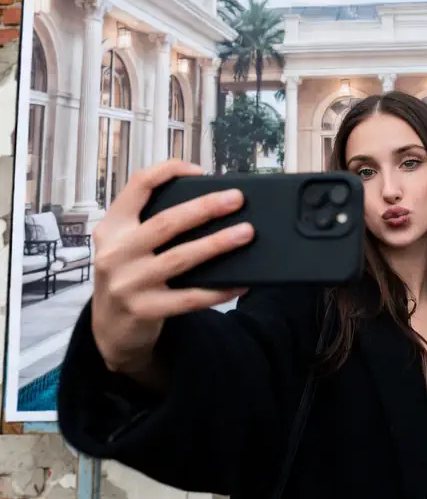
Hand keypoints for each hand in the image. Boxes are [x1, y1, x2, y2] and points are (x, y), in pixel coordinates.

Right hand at [90, 159, 253, 376]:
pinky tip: (241, 282)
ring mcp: (129, 283)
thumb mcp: (127, 243)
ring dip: (217, 244)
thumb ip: (152, 222)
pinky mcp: (144, 310)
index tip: (200, 171)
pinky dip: (218, 290)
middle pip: (166, 222)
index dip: (169, 171)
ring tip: (245, 233)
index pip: (138, 185)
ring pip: (180, 258)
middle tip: (236, 199)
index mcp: (113, 227)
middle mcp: (116, 252)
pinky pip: (189, 298)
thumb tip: (210, 202)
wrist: (109, 327)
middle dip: (205, 208)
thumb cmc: (130, 274)